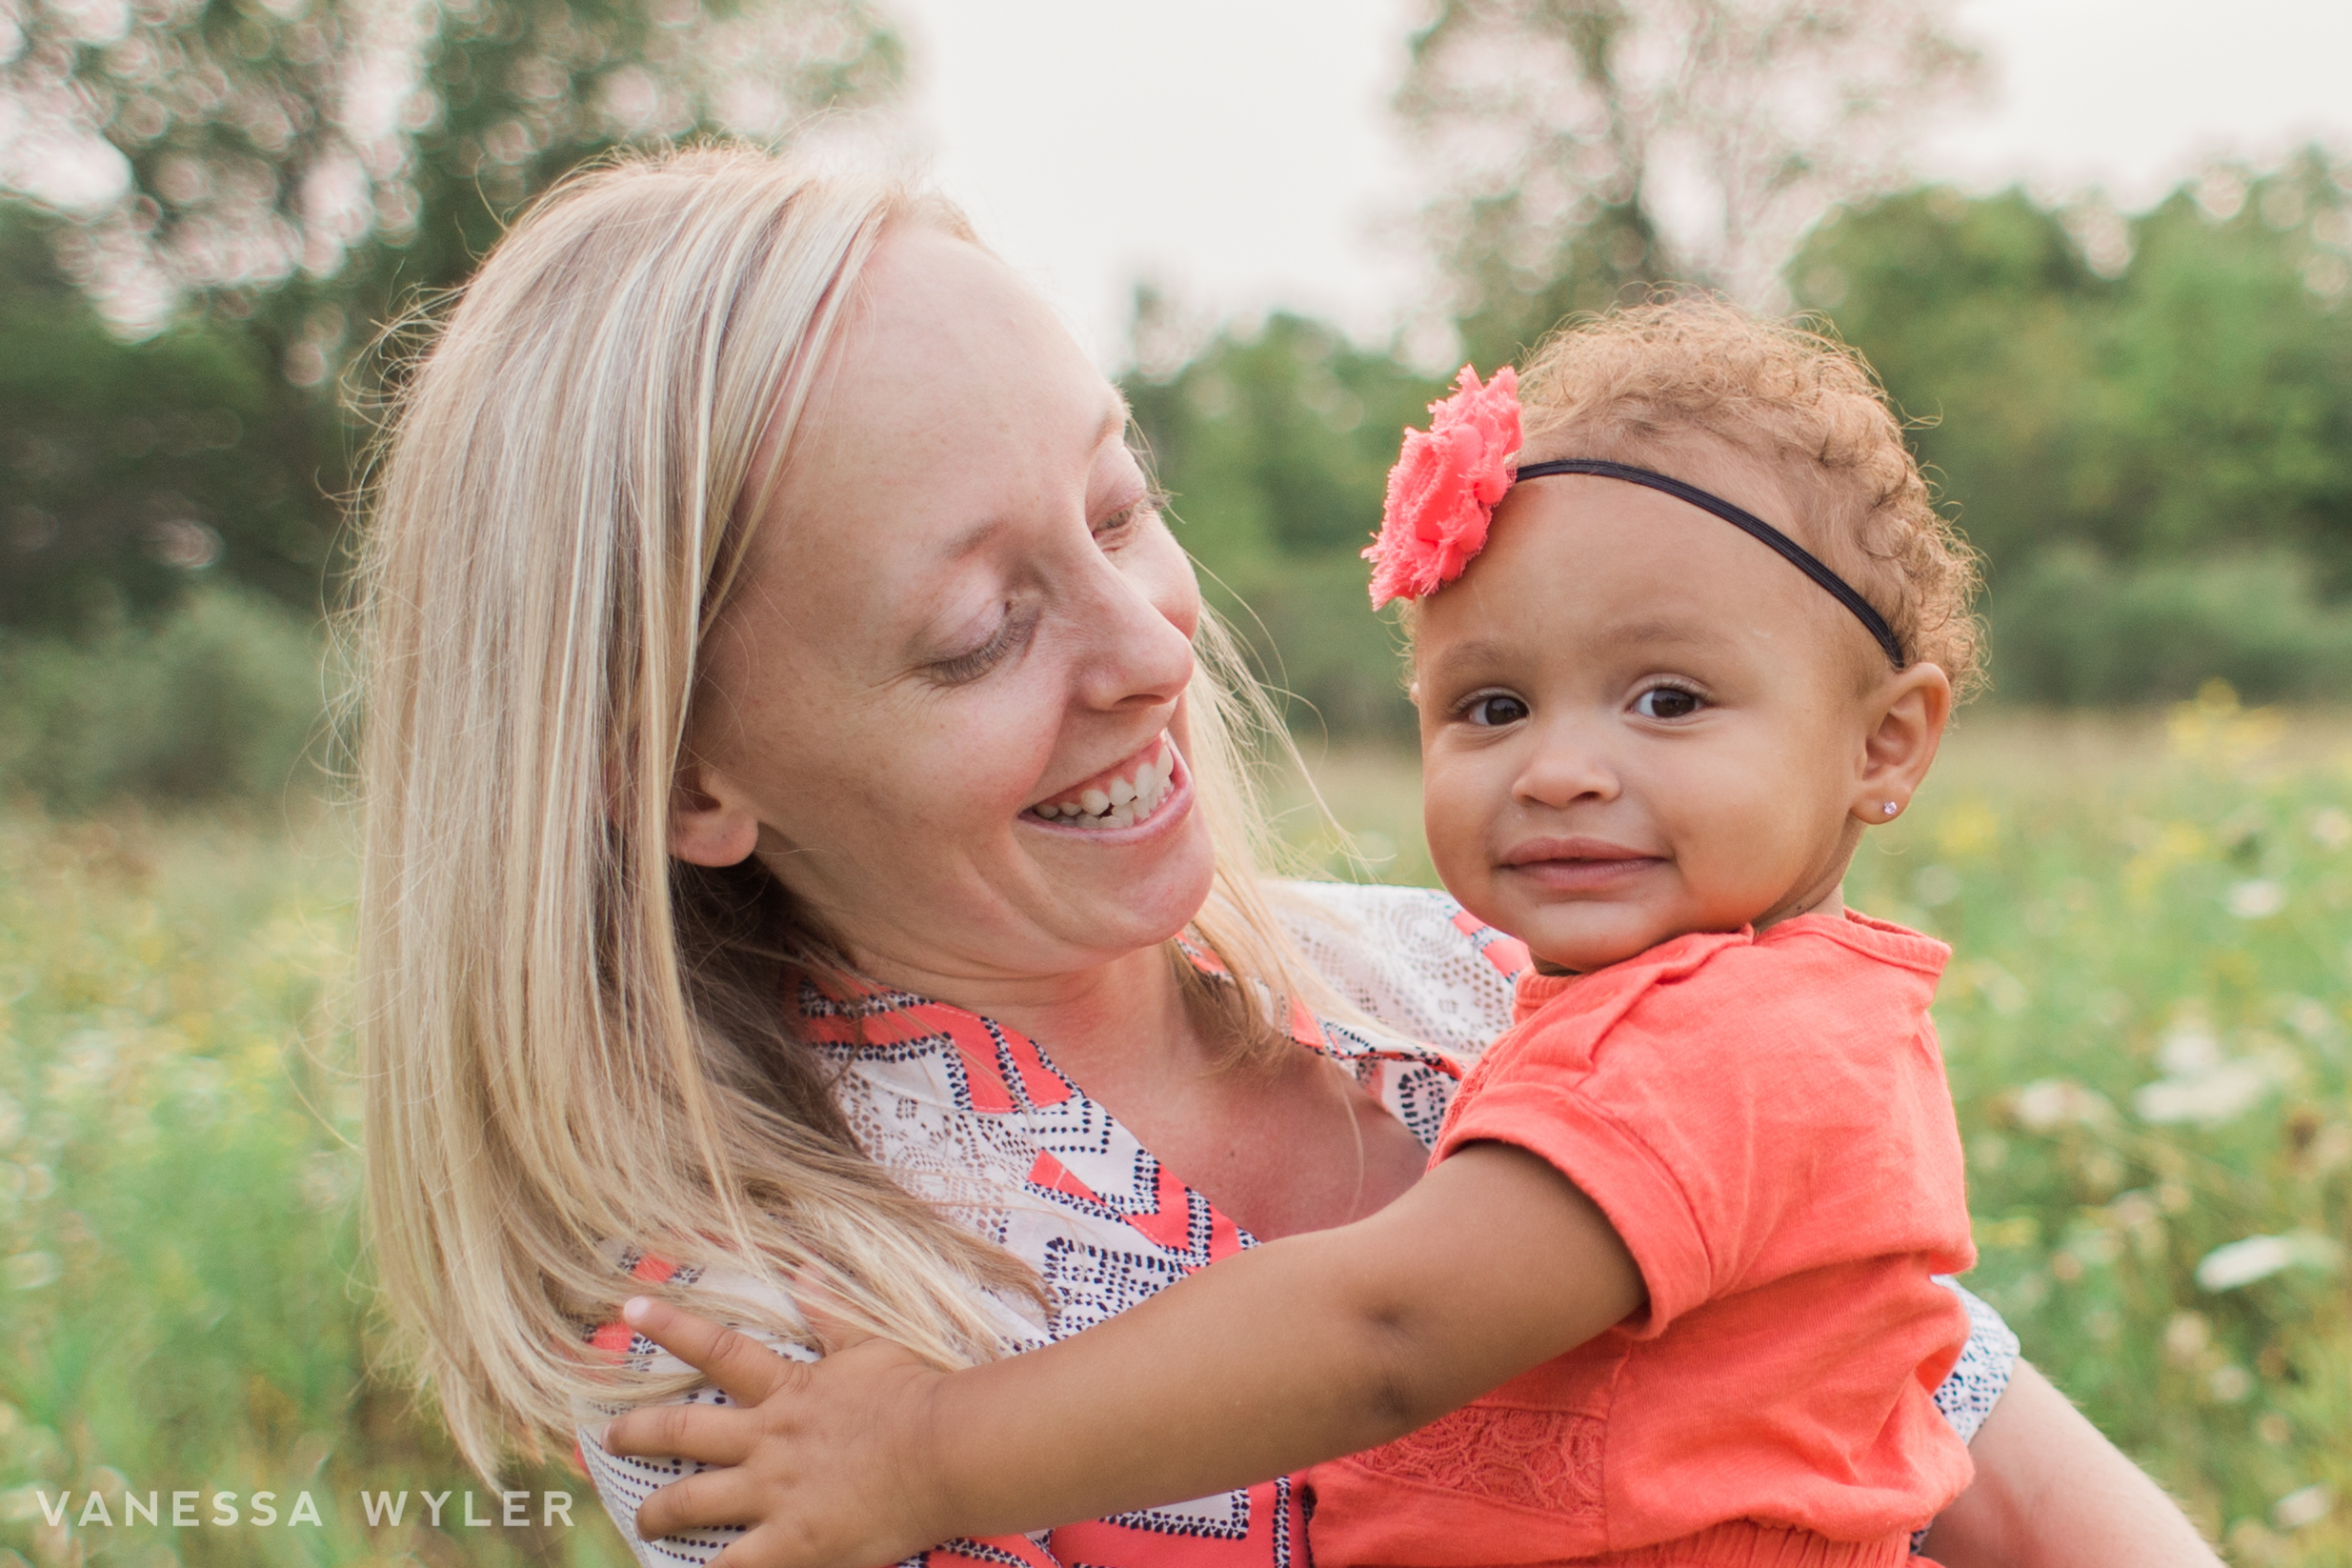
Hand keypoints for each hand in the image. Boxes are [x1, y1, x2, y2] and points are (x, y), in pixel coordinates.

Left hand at [597, 1293, 953, 1567]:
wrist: (945, 1452)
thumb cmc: (914, 1397)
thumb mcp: (870, 1347)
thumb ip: (832, 1314)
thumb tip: (805, 1274)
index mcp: (786, 1391)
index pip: (717, 1350)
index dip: (671, 1328)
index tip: (630, 1310)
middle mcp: (766, 1441)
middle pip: (682, 1433)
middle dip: (638, 1433)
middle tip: (609, 1438)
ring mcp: (773, 1494)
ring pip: (691, 1503)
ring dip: (658, 1512)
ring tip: (642, 1518)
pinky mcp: (791, 1543)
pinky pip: (733, 1566)